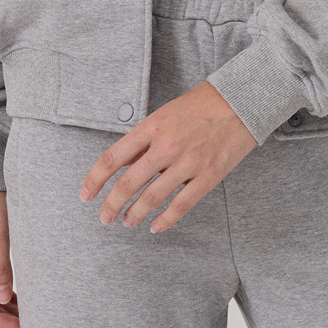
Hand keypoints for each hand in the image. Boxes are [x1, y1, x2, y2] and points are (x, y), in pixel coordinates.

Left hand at [80, 80, 255, 235]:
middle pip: (129, 183)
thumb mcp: (164, 114)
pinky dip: (166, 219)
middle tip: (105, 217)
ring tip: (128, 222)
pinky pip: (182, 205)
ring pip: (152, 198)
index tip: (86, 195)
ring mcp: (188, 162)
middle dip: (112, 204)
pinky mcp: (209, 176)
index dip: (95, 179)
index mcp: (151, 127)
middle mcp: (166, 146)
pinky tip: (155, 226)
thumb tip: (125, 166)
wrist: (241, 101)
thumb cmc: (201, 105)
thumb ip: (145, 141)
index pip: (113, 158)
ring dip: (135, 214)